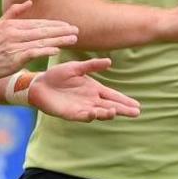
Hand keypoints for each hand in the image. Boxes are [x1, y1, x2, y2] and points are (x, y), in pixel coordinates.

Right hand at [0, 0, 78, 79]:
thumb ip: (14, 13)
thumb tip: (29, 2)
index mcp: (12, 25)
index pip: (38, 23)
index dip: (54, 24)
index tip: (68, 25)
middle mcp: (15, 33)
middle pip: (43, 30)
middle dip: (61, 30)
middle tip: (77, 30)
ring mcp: (15, 45)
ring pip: (41, 41)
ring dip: (59, 40)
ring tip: (73, 39)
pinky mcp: (14, 58)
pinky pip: (33, 52)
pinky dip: (45, 50)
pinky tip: (57, 50)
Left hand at [25, 57, 141, 122]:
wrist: (39, 84)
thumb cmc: (57, 75)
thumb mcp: (76, 68)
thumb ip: (92, 66)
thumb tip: (110, 62)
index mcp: (94, 89)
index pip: (113, 96)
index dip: (125, 100)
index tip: (138, 105)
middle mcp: (91, 100)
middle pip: (110, 106)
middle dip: (122, 110)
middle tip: (136, 113)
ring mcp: (82, 108)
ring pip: (99, 113)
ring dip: (107, 113)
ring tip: (115, 111)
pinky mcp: (71, 114)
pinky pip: (83, 116)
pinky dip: (90, 115)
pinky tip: (95, 113)